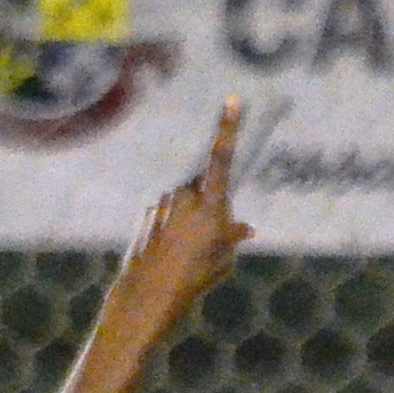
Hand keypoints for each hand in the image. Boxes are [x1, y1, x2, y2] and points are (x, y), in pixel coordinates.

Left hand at [107, 97, 250, 330]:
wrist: (149, 293)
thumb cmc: (194, 277)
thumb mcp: (224, 259)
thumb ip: (233, 236)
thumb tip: (245, 228)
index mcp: (212, 204)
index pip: (223, 157)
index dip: (228, 127)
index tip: (232, 100)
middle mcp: (187, 196)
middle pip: (205, 188)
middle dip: (209, 204)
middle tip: (207, 239)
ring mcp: (165, 202)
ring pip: (185, 201)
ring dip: (188, 217)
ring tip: (184, 250)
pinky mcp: (149, 210)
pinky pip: (167, 212)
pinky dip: (171, 226)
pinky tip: (167, 250)